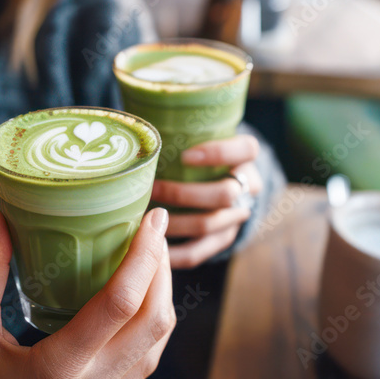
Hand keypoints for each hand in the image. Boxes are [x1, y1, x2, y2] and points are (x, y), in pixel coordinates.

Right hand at [0, 204, 175, 378]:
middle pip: (154, 320)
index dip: (143, 256)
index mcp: (57, 369)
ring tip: (149, 253)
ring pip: (158, 341)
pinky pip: (147, 358)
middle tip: (154, 225)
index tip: (151, 218)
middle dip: (162, 267)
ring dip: (163, 293)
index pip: (119, 305)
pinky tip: (139, 294)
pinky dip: (152, 319)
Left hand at [151, 134, 262, 268]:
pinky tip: (152, 250)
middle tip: (151, 189)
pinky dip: (175, 253)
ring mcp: (236, 216)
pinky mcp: (222, 240)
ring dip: (175, 223)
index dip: (218, 153)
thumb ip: (178, 130)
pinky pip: (200, 251)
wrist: (223, 181)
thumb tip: (133, 125)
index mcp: (244, 157)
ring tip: (145, 218)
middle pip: (225, 193)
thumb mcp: (199, 135)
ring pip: (210, 224)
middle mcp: (247, 187)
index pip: (245, 150)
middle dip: (184, 194)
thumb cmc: (197, 151)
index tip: (184, 155)